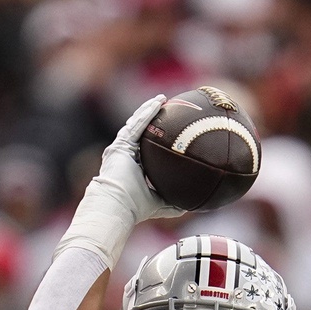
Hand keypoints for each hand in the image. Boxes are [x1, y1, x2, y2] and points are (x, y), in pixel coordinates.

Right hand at [58, 94, 184, 269]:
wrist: (117, 205)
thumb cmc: (135, 208)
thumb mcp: (160, 205)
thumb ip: (174, 203)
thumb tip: (193, 205)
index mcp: (132, 166)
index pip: (145, 147)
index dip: (155, 137)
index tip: (169, 129)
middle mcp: (125, 155)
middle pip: (139, 131)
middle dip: (151, 118)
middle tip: (165, 107)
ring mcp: (121, 148)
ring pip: (136, 124)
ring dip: (149, 110)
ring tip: (162, 99)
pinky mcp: (120, 145)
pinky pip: (136, 125)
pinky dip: (147, 113)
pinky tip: (158, 103)